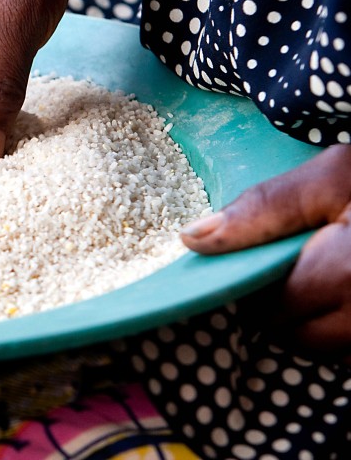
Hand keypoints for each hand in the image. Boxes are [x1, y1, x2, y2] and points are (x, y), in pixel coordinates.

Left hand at [181, 144, 350, 363]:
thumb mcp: (331, 177)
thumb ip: (263, 210)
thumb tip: (193, 239)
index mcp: (346, 274)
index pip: (272, 310)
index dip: (253, 292)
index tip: (252, 270)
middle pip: (303, 339)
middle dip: (282, 315)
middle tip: (278, 279)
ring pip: (337, 351)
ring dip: (318, 328)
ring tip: (314, 285)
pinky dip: (346, 332)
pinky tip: (342, 297)